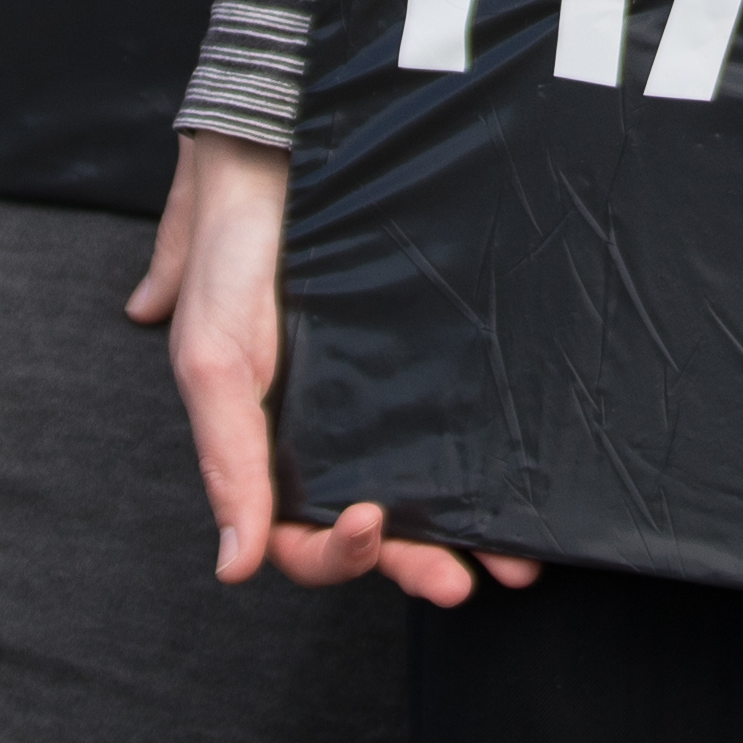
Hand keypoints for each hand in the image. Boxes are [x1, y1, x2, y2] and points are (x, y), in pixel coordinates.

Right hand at [143, 128, 527, 604]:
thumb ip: (226, 463)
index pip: (298, 538)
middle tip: (461, 584)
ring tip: (516, 566)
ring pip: (423, 494)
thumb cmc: (231, 260)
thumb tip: (234, 569)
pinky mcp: (423, 364)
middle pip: (373, 532)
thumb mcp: (212, 362)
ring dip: (466, 538)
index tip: (369, 527)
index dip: (334, 554)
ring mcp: (377, 405)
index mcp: (267, 451)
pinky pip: (456, 431)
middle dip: (417, 566)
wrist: (279, 158)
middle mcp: (326, 440)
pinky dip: (488, 471)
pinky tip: (529, 493)